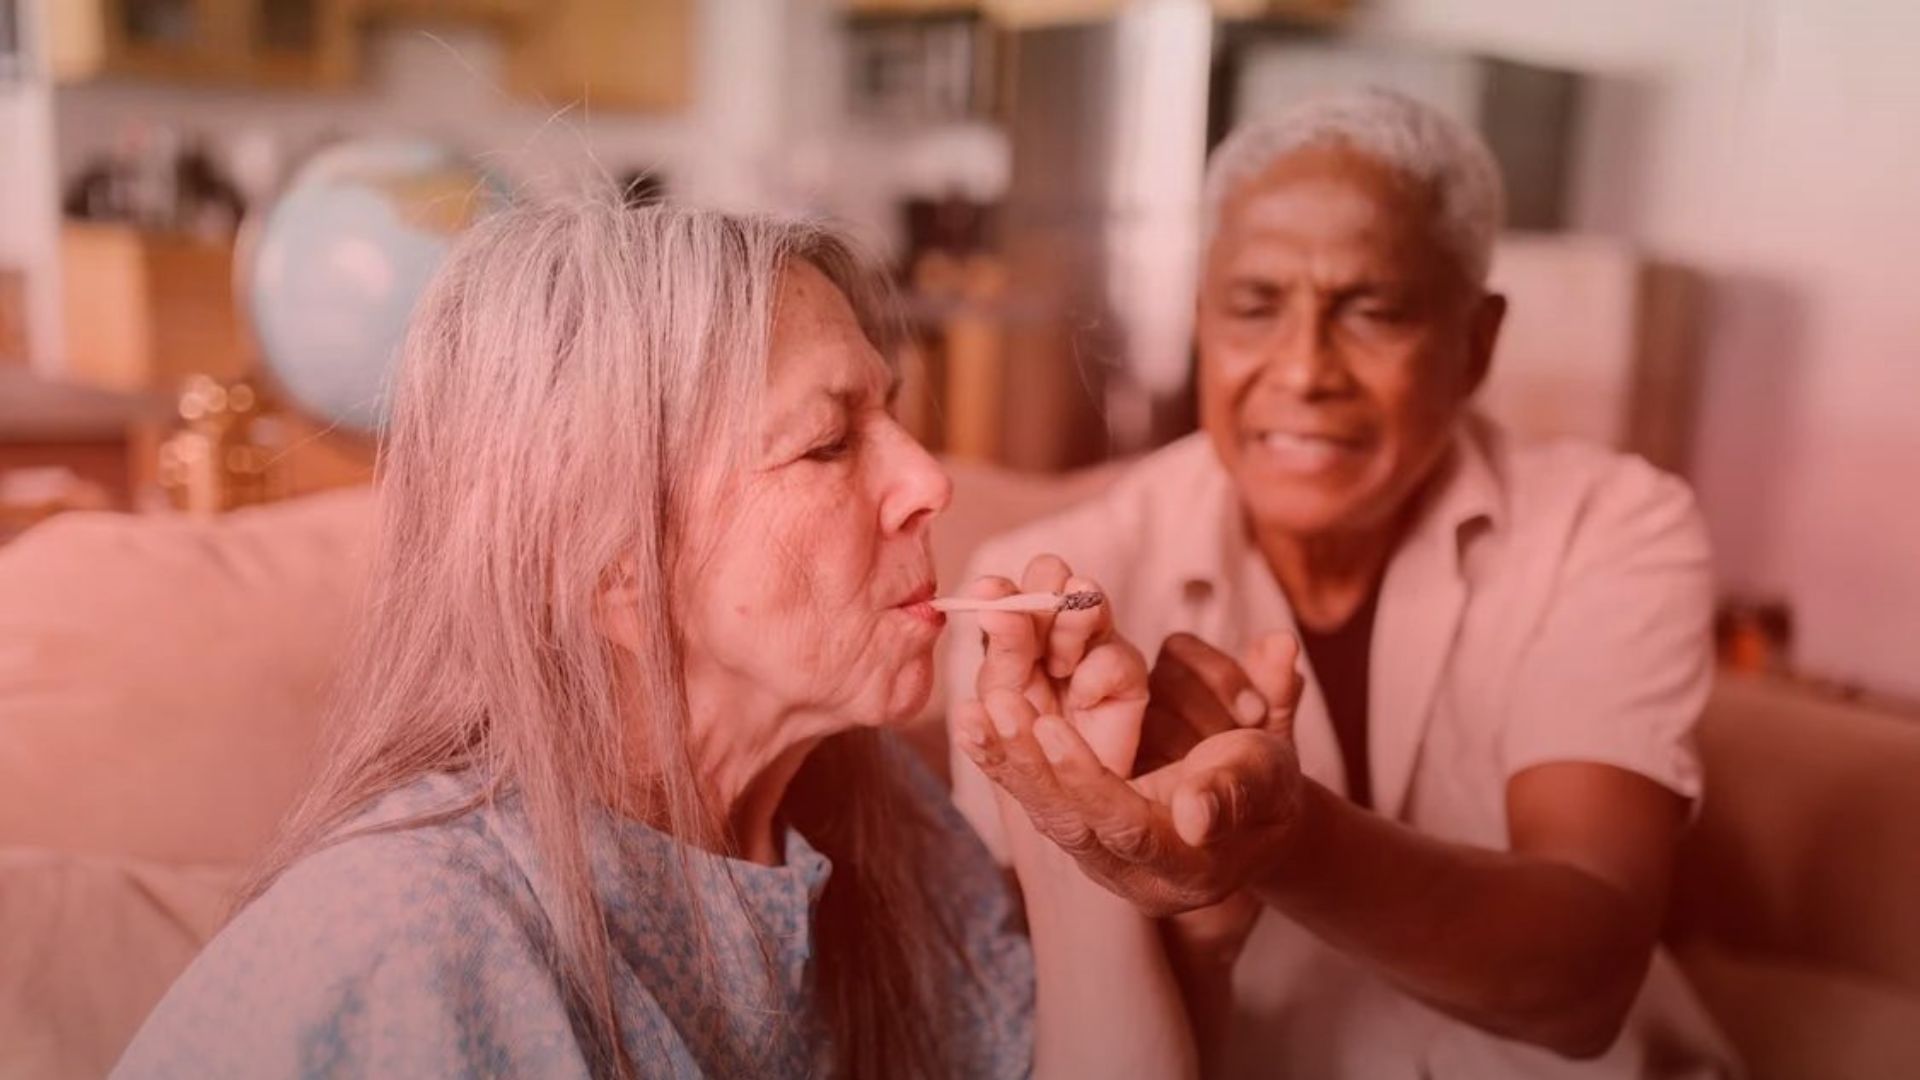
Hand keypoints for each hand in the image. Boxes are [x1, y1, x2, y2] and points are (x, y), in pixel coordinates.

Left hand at [954, 630, 1306, 920]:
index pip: (1126, 828)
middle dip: (1030, 766)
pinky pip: (1033, 796)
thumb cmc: (1266, 787)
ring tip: (971, 711)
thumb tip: (1196, 813)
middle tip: (996, 705)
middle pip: (1070, 823)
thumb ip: (1235, 789)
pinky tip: (969, 722)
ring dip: (1005, 761)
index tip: (1052, 727)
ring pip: (1043, 812)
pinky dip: (1001, 759)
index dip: (1089, 781)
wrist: (1250, 812)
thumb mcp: (1267, 781)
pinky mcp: (1076, 829)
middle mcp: (1131, 875)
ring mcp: (1099, 856)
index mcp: (1183, 870)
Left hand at [961, 555, 1147, 774]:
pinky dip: (1092, 678)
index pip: (1008, 589)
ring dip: (1068, 630)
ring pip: (1087, 601)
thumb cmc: (1025, 740)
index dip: (999, 590)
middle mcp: (1055, 627)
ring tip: (1058, 667)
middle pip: (1051, 576)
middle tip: (1031, 638)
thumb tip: (987, 592)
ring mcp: (1094, 645)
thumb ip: (1001, 646)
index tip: (986, 594)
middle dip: (1040, 599)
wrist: (1064, 793)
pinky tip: (1082, 700)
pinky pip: (1114, 656)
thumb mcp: (1001, 694)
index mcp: (1014, 629)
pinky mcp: (1128, 675)